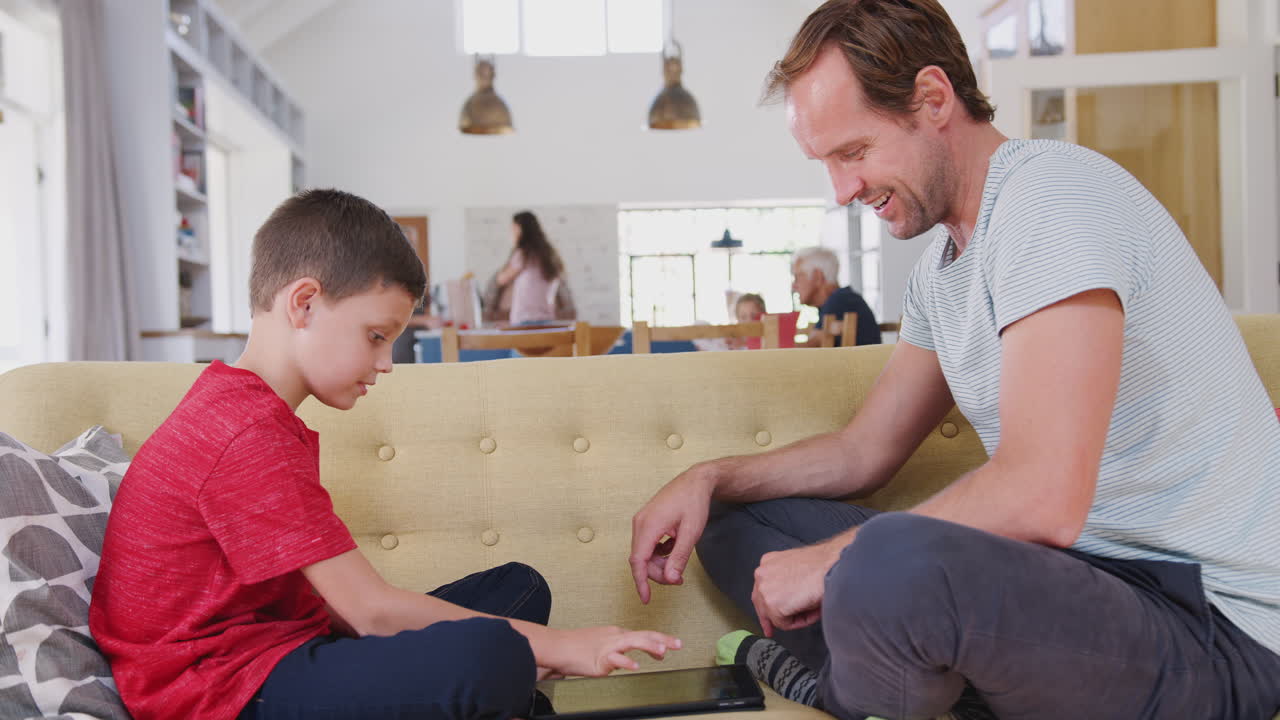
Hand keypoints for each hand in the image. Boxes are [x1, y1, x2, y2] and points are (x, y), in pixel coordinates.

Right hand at [542, 626, 680, 676]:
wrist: (556, 646)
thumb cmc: (575, 647)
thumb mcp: (601, 645)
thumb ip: (616, 652)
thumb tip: (627, 660)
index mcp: (616, 634)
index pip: (642, 635)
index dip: (659, 639)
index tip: (671, 645)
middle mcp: (615, 637)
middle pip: (643, 635)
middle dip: (662, 639)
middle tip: (678, 643)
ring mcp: (608, 647)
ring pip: (633, 642)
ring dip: (649, 646)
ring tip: (663, 651)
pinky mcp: (599, 659)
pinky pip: (615, 659)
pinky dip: (626, 663)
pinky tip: (635, 667)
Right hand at [630, 466, 715, 602]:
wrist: (696, 481)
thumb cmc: (694, 503)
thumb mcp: (691, 533)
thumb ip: (678, 557)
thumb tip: (670, 579)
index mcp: (648, 526)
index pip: (638, 561)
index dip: (641, 582)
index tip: (646, 599)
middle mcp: (640, 523)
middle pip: (641, 559)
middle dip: (658, 573)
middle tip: (679, 578)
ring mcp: (642, 521)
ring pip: (644, 553)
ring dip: (659, 564)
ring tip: (678, 566)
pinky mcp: (647, 521)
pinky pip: (648, 544)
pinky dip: (659, 553)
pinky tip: (674, 550)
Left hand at [750, 539, 844, 636]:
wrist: (832, 566)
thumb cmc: (822, 566)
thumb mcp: (797, 570)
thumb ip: (784, 582)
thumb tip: (786, 600)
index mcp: (768, 562)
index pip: (761, 589)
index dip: (766, 606)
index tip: (767, 618)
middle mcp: (762, 574)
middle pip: (761, 603)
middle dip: (769, 618)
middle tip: (770, 631)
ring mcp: (765, 590)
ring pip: (774, 615)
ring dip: (792, 616)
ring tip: (811, 607)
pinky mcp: (773, 604)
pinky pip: (784, 624)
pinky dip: (800, 622)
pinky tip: (811, 609)